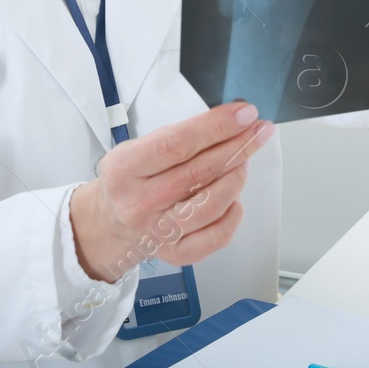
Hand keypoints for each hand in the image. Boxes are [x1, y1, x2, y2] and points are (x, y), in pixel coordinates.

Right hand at [69, 102, 274, 283]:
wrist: (110, 223)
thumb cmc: (131, 179)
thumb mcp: (137, 147)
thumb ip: (178, 137)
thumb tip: (229, 123)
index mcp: (126, 168)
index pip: (178, 143)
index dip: (216, 126)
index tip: (244, 113)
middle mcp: (140, 202)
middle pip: (200, 171)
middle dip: (238, 146)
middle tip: (259, 130)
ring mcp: (159, 232)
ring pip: (213, 203)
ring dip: (237, 176)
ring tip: (244, 160)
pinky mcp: (176, 254)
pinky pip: (218, 235)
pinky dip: (234, 212)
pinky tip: (235, 196)